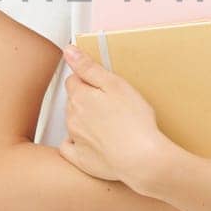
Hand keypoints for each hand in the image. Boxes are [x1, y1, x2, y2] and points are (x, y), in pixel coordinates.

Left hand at [57, 44, 167, 183]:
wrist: (142, 159)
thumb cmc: (134, 122)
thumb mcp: (115, 84)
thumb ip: (89, 67)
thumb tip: (69, 51)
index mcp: (80, 97)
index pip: (73, 81)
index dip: (88, 80)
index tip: (101, 85)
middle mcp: (72, 118)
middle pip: (73, 102)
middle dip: (87, 100)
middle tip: (111, 103)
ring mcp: (76, 140)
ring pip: (73, 123)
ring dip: (85, 120)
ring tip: (109, 124)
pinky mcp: (81, 160)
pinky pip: (71, 148)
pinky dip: (77, 144)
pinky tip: (93, 142)